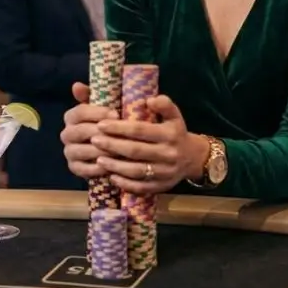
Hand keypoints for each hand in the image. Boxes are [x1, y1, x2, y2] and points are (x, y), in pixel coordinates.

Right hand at [60, 83, 118, 178]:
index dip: (97, 113)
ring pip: (81, 151)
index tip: (115, 114)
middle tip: (118, 133)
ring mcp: (69, 152)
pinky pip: (82, 169)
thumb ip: (92, 95)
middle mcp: (66, 134)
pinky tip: (110, 166)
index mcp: (71, 117)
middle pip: (79, 131)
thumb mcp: (104, 108)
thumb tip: (76, 85)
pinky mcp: (74, 168)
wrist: (109, 148)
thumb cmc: (108, 124)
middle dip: (100, 132)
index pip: (79, 112)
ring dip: (99, 151)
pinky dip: (96, 168)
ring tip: (117, 150)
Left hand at [90, 95, 208, 194]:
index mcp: (170, 134)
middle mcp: (168, 154)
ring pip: (136, 171)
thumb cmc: (176, 132)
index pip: (140, 130)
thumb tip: (149, 100)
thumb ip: (164, 104)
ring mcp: (164, 172)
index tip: (101, 124)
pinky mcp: (161, 186)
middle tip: (94, 140)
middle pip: (135, 151)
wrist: (193, 158)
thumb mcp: (174, 115)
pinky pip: (141, 187)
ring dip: (115, 166)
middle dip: (112, 146)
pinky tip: (111, 176)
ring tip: (98, 159)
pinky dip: (124, 183)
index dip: (119, 128)